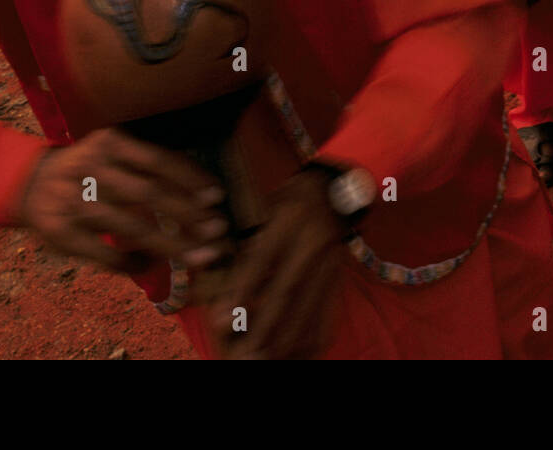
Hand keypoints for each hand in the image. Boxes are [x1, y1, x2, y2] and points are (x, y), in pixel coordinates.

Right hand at [16, 126, 230, 273]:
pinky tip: (150, 265)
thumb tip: (201, 193)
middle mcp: (90, 169)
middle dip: (188, 215)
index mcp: (108, 144)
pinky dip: (132, 263)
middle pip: (148, 194)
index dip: (190, 179)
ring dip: (170, 245)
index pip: (157, 160)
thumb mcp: (112, 152)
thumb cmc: (87, 169)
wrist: (26, 183)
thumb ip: (147, 166)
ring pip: (130, 228)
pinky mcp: (61, 233)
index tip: (217, 197)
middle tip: (218, 230)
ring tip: (199, 256)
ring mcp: (73, 202)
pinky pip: (105, 255)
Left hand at [207, 168, 345, 358]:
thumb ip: (245, 240)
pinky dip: (313, 338)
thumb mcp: (263, 209)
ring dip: (287, 339)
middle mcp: (312, 240)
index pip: (262, 257)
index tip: (220, 318)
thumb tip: (213, 275)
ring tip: (265, 359)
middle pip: (287, 290)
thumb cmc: (287, 202)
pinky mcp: (339, 277)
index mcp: (288, 217)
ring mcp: (330, 261)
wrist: (334, 193)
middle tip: (243, 354)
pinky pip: (328, 313)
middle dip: (264, 327)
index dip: (241, 290)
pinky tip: (297, 354)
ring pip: (309, 307)